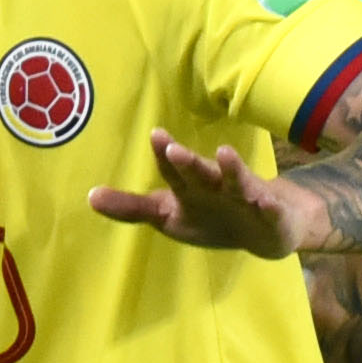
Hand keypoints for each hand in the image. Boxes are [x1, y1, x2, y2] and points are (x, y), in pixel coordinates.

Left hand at [87, 128, 318, 258]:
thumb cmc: (210, 214)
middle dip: (187, 161)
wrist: (269, 228)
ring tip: (225, 153)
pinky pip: (270, 212)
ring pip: (237, 182)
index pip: (172, 170)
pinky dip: (268, 207)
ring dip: (231, 169)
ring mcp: (245, 199)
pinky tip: (266, 201)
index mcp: (190, 187)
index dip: (163, 153)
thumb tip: (89, 197)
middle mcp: (215, 186)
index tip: (155, 134)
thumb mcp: (168, 215)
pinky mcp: (271, 217)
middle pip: (200, 173)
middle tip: (173, 148)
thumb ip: (131, 208)